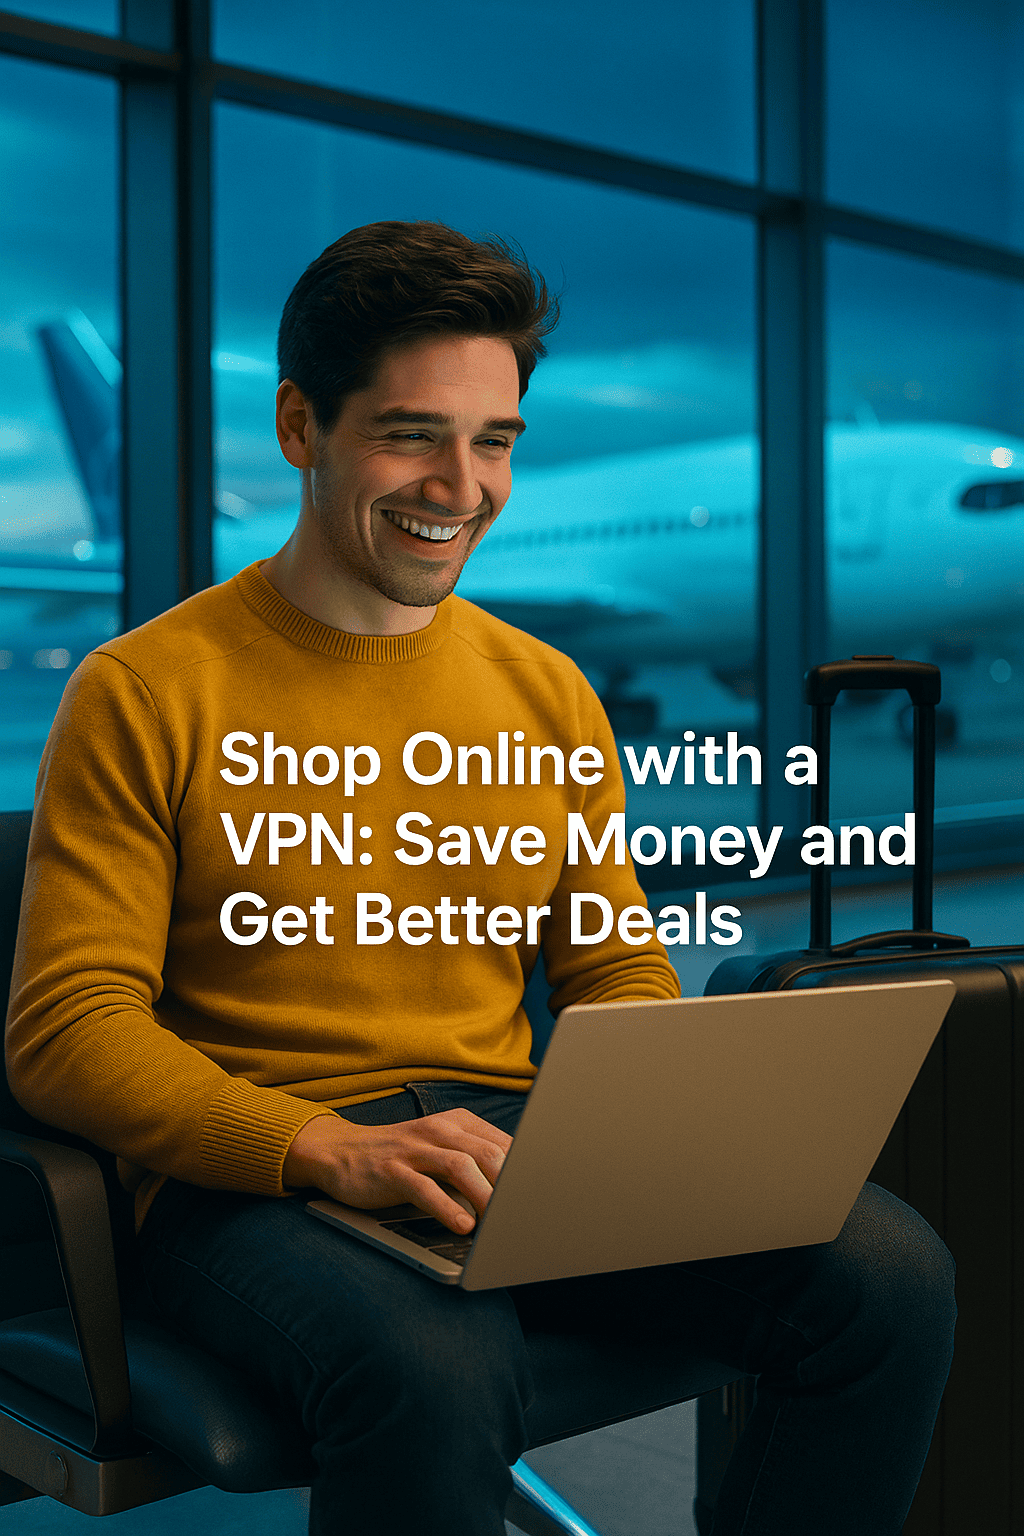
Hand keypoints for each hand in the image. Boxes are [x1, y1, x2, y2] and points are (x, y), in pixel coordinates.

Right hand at [283, 1109, 511, 1234]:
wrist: (341, 1151)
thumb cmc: (401, 1157)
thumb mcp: (441, 1150)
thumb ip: (476, 1162)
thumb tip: (519, 1189)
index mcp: (458, 1123)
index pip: (505, 1145)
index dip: (527, 1173)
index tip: (546, 1197)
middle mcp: (439, 1131)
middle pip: (489, 1154)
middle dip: (512, 1186)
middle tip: (528, 1215)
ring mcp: (415, 1149)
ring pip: (460, 1167)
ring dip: (485, 1196)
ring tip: (501, 1223)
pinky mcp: (392, 1170)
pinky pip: (424, 1188)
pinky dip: (446, 1208)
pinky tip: (462, 1226)